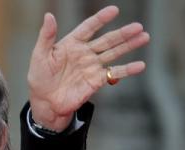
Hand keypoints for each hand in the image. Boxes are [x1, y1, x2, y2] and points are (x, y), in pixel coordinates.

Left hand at [28, 5, 149, 131]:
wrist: (45, 103)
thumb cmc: (40, 78)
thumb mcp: (40, 55)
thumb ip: (46, 36)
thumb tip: (49, 16)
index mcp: (72, 43)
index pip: (89, 27)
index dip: (101, 19)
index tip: (114, 10)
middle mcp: (85, 53)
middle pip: (107, 40)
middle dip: (123, 33)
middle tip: (138, 26)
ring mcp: (92, 66)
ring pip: (114, 53)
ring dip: (129, 46)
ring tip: (144, 37)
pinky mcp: (97, 81)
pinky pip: (114, 73)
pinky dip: (128, 70)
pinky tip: (140, 65)